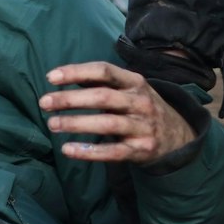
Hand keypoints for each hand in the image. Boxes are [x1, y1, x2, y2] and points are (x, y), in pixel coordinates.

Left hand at [40, 61, 198, 165]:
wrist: (179, 137)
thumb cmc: (141, 108)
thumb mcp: (129, 89)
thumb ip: (101, 82)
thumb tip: (64, 76)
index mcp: (135, 82)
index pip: (104, 70)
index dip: (76, 72)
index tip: (51, 77)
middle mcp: (140, 102)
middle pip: (102, 97)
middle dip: (70, 99)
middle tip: (44, 103)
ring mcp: (143, 127)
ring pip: (106, 124)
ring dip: (76, 123)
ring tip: (52, 124)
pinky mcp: (141, 150)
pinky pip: (112, 152)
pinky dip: (88, 152)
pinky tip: (68, 149)